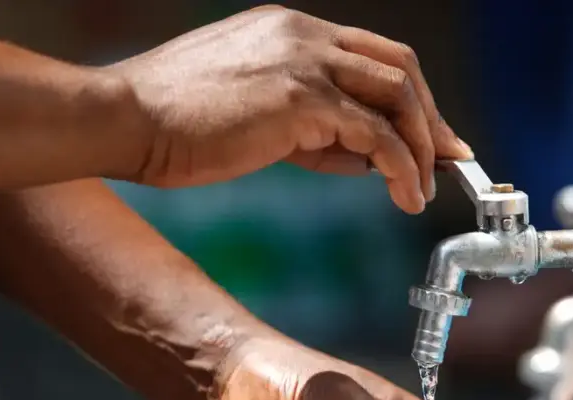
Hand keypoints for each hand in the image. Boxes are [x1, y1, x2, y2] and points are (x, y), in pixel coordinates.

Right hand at [110, 5, 472, 213]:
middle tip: (447, 158)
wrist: (125, 119)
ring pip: (397, 93)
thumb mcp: (256, 117)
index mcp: (290, 31)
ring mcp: (303, 60)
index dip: (409, 96)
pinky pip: (376, 133)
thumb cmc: (175, 124)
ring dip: (422, 143)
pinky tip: (405, 195)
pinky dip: (401, 165)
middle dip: (430, 115)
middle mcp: (303, 34)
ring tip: (423, 187)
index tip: (431, 133)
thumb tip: (365, 156)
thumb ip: (311, 127)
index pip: (372, 55)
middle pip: (399, 64)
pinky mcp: (301, 98)